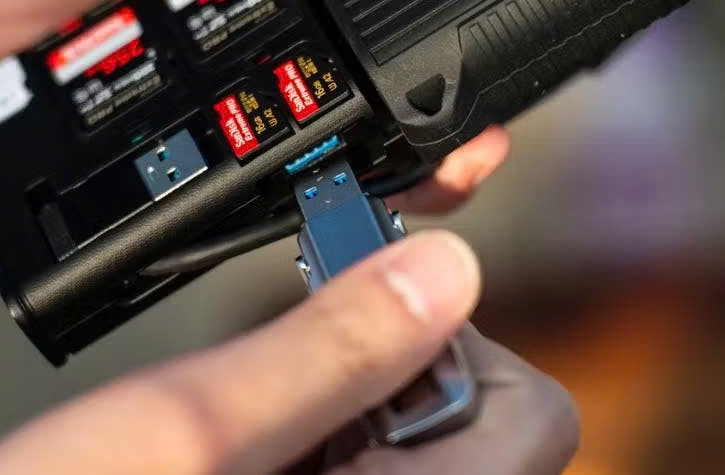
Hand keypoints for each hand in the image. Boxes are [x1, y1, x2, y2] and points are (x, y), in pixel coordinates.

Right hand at [0, 231, 578, 474]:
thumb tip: (443, 270)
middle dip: (380, 382)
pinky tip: (240, 460)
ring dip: (339, 417)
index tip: (360, 317)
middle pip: (472, 430)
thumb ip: (330, 349)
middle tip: (282, 385)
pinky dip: (314, 451)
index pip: (534, 415)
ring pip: (409, 451)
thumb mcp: (190, 426)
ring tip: (244, 434)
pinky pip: (357, 472)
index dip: (454, 346)